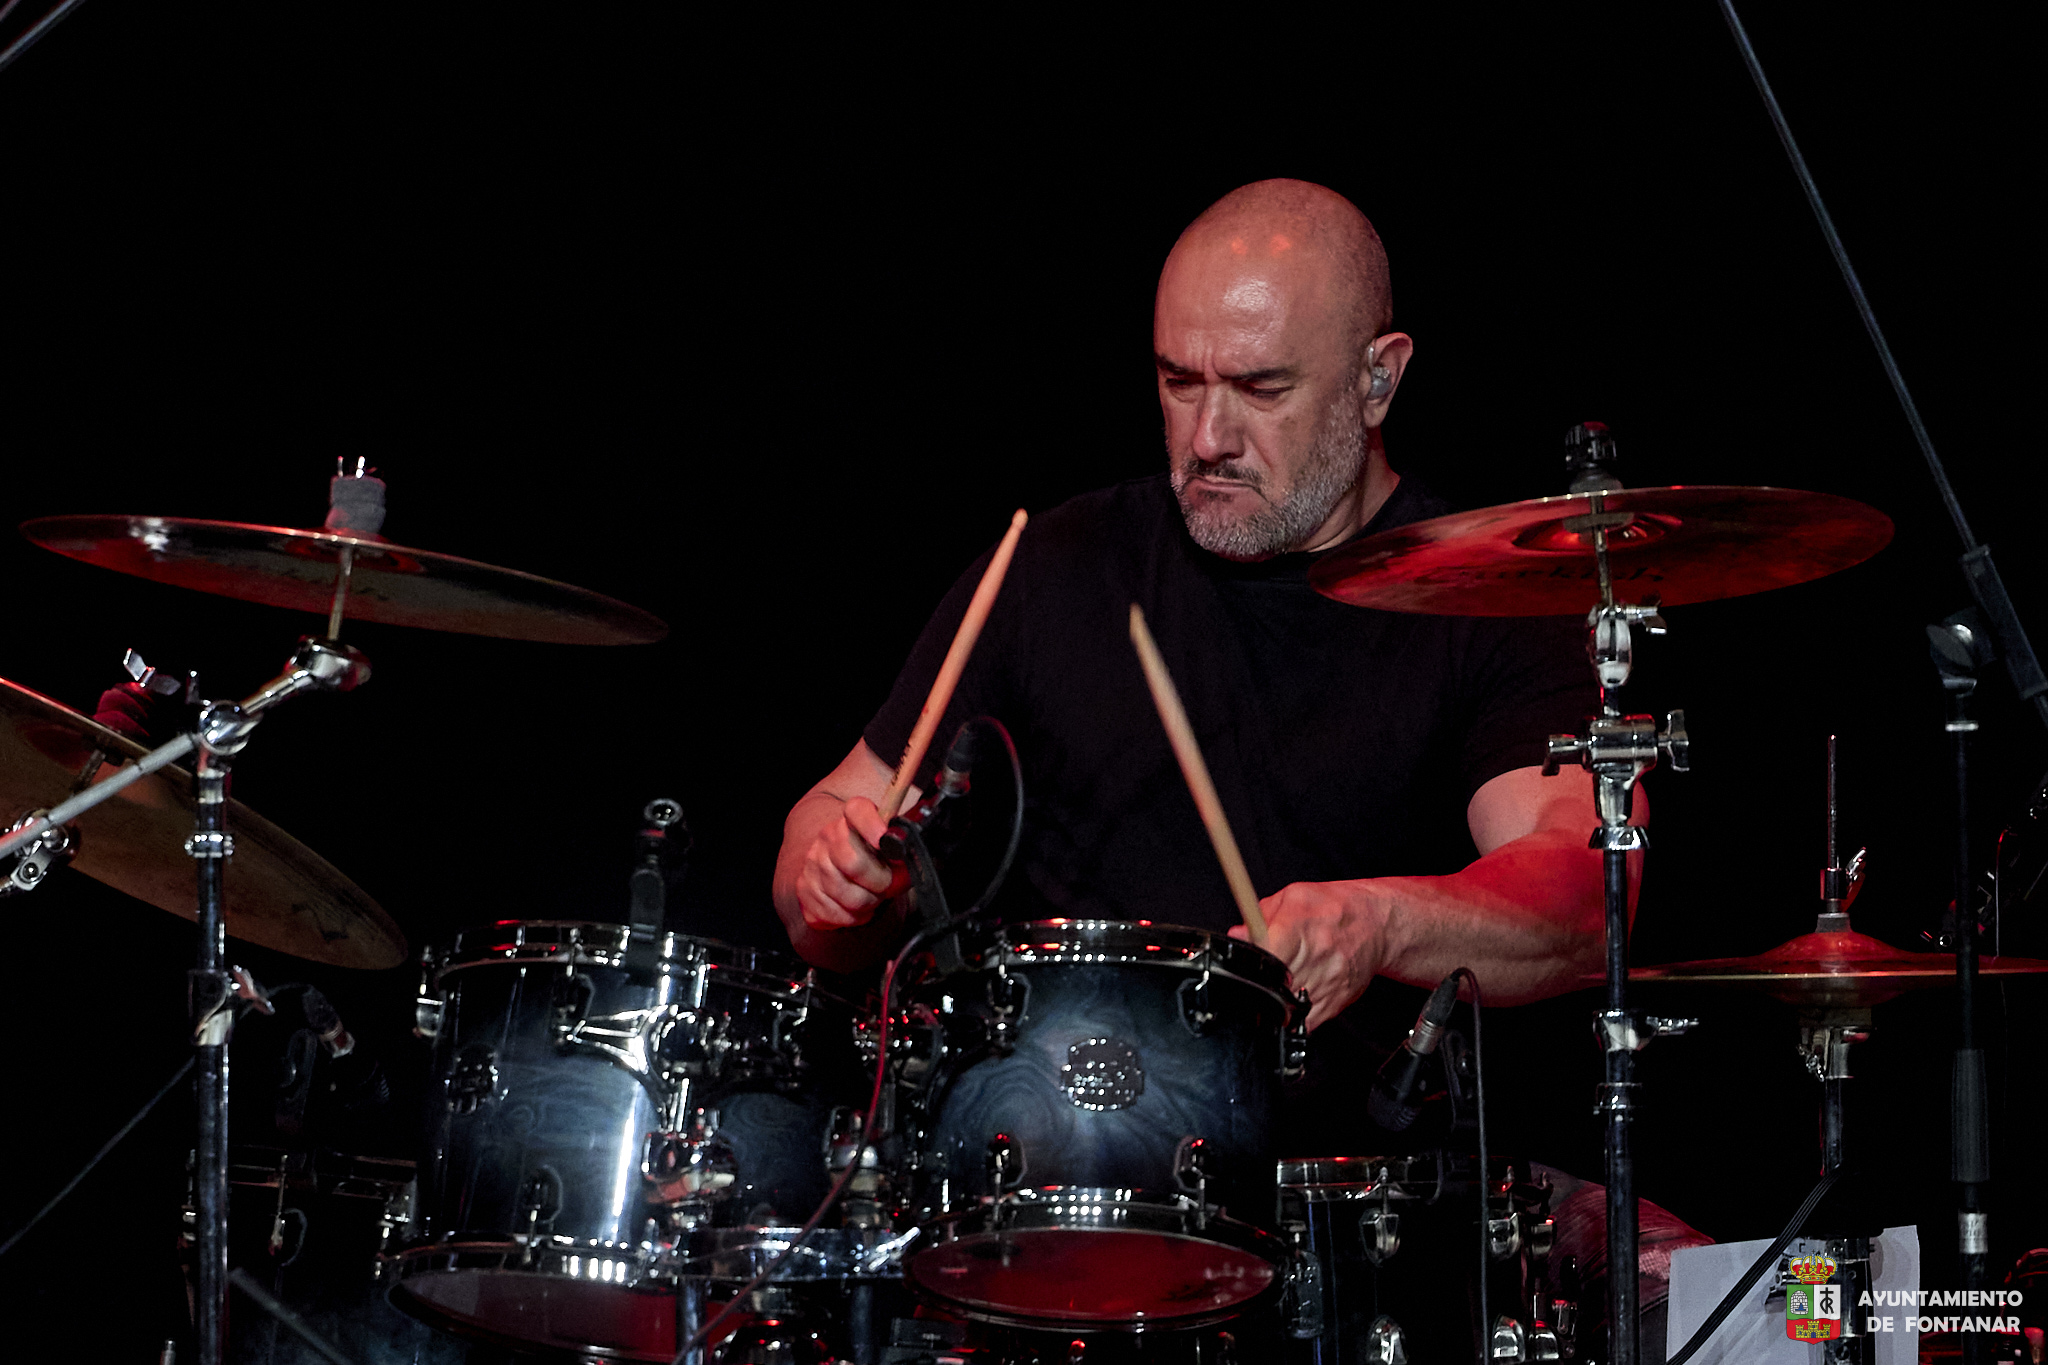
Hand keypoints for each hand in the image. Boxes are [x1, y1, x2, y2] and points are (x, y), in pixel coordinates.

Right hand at [794, 796, 905, 931]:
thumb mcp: (893, 852)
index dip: (871, 824)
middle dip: (878, 882)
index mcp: (852, 819)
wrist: (841, 867)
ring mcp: (812, 863)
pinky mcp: (803, 889)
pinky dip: (851, 918)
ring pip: (847, 895)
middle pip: (853, 862)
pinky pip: (834, 914)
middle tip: (885, 885)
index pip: (857, 810)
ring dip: (867, 903)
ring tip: (871, 896)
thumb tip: (910, 868)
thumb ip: (904, 857)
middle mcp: (828, 836)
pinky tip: (854, 907)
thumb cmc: (874, 860)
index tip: (884, 840)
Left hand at [1229, 878, 1391, 1030]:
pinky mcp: (1333, 1005)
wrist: (1376, 925)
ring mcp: (1324, 985)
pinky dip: (1290, 1016)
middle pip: (1269, 984)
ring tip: (1279, 983)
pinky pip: (1301, 1023)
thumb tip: (1238, 934)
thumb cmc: (1334, 908)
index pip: (1263, 956)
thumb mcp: (1293, 897)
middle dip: (1258, 981)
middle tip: (1260, 973)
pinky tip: (1291, 998)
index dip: (1249, 963)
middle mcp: (1313, 959)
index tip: (1247, 962)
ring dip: (1273, 1000)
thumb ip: (1261, 915)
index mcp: (1297, 929)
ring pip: (1283, 1007)